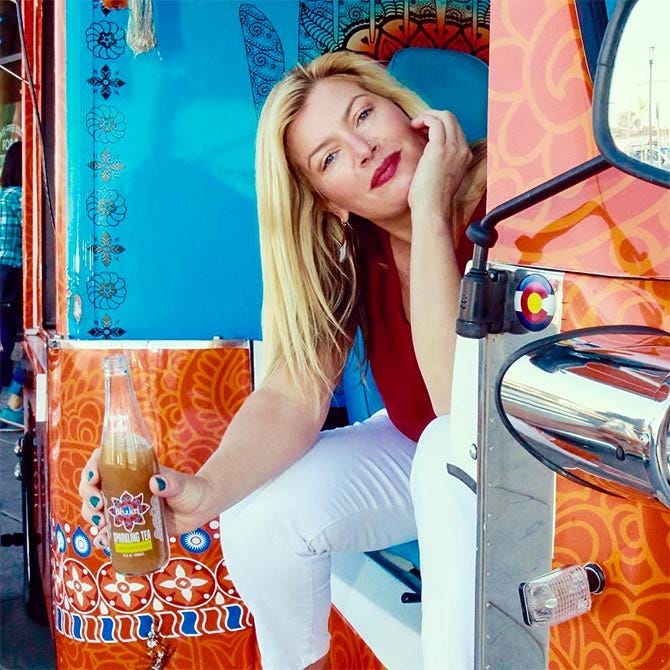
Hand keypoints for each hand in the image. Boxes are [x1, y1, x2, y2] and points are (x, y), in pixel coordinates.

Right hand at [79, 449, 212, 549]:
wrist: (201, 510)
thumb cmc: (193, 490)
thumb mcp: (184, 485)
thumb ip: (172, 484)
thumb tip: (156, 483)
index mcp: (134, 471)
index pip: (103, 462)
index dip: (92, 468)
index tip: (94, 479)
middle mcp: (124, 487)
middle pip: (93, 488)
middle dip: (89, 497)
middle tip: (99, 507)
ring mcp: (125, 507)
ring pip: (96, 509)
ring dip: (91, 516)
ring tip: (101, 525)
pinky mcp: (129, 526)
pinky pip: (108, 531)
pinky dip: (101, 537)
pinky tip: (102, 541)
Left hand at [407, 110, 472, 222]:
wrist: (432, 209)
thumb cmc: (431, 199)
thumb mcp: (441, 176)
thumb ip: (440, 161)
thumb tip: (426, 152)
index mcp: (464, 156)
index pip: (455, 129)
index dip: (439, 126)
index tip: (424, 132)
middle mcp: (462, 149)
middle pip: (452, 119)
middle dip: (434, 117)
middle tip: (419, 125)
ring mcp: (453, 148)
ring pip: (445, 116)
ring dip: (428, 116)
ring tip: (415, 124)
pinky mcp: (440, 148)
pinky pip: (435, 122)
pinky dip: (424, 119)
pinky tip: (413, 126)